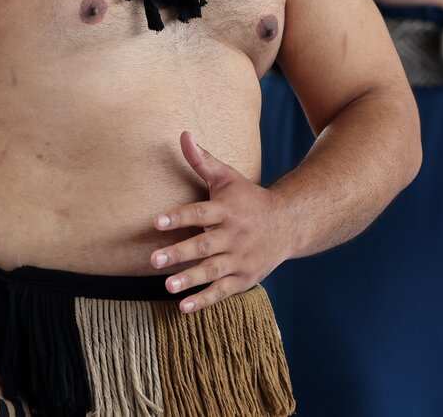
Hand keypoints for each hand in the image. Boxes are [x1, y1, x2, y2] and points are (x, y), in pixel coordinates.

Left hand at [150, 132, 290, 313]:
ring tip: (167, 287)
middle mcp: (234, 235)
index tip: (156, 221)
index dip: (178, 217)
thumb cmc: (249, 198)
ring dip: (190, 280)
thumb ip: (203, 161)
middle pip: (205, 245)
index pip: (200, 213)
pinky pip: (222, 291)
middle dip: (180, 253)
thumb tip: (183, 134)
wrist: (289, 223)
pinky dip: (204, 301)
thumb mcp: (228, 177)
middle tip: (154, 260)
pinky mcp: (243, 278)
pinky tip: (183, 308)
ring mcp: (240, 259)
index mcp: (228, 210)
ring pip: (213, 271)